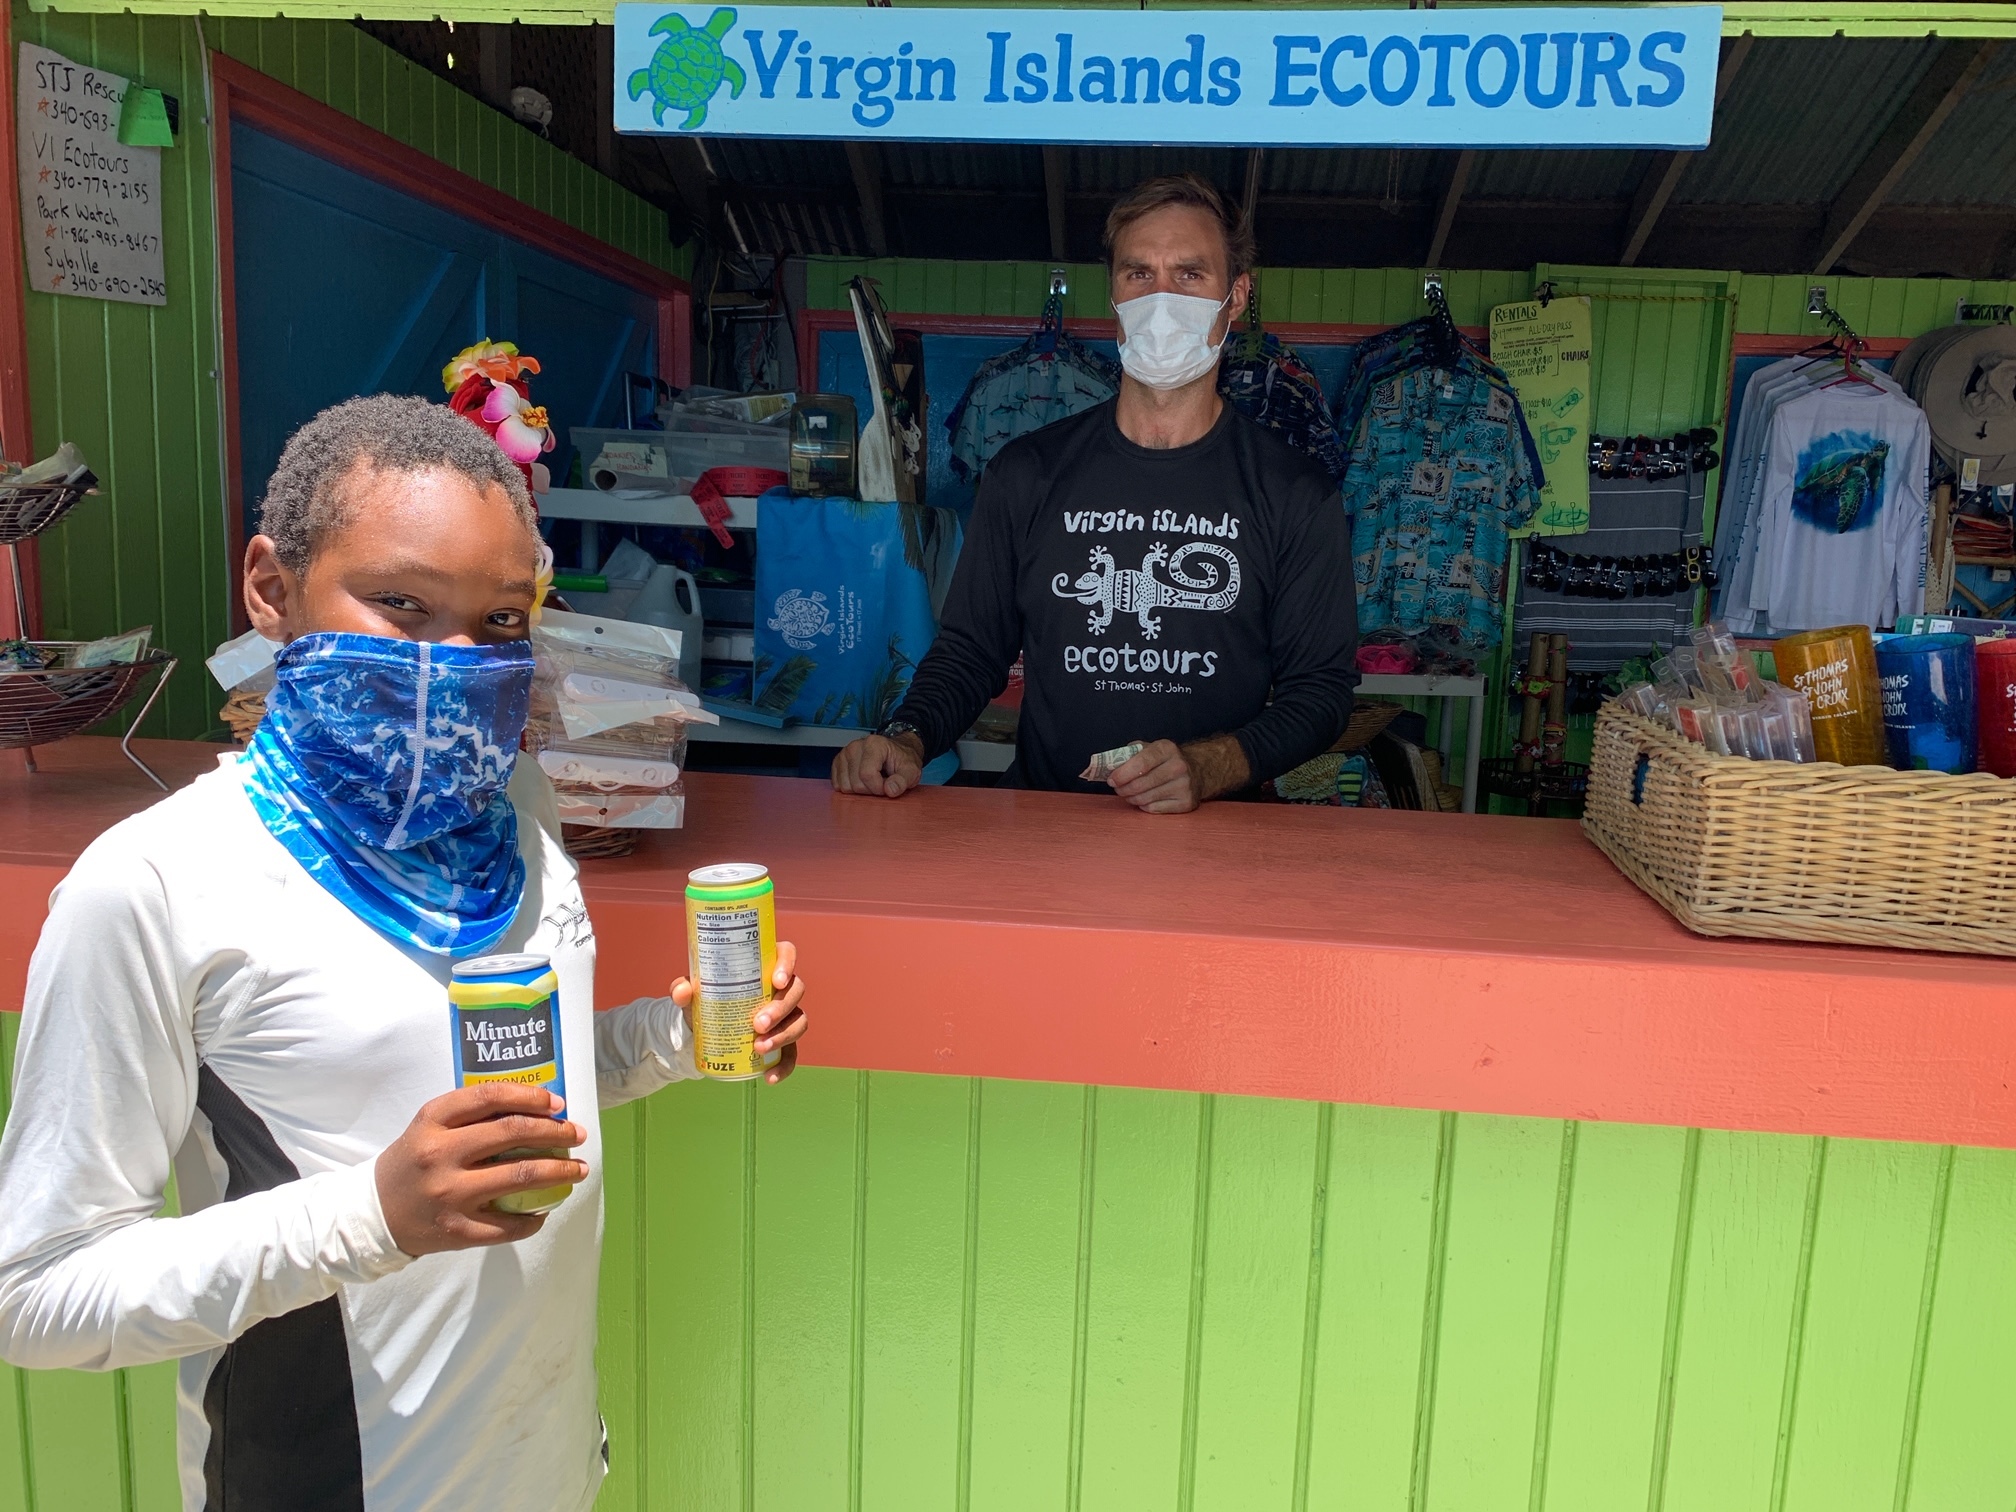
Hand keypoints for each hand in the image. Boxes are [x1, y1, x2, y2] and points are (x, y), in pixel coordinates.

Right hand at [374, 1084, 587, 1256]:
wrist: (373, 1214)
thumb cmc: (413, 1163)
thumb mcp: (430, 1128)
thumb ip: (472, 1116)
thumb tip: (536, 1108)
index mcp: (432, 1122)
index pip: (489, 1096)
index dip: (530, 1096)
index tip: (557, 1102)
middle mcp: (440, 1155)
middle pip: (513, 1133)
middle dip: (556, 1132)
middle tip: (577, 1134)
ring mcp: (450, 1195)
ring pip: (520, 1176)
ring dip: (560, 1172)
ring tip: (579, 1170)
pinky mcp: (457, 1230)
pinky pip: (509, 1225)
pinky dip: (536, 1218)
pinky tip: (546, 1209)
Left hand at [670, 940, 808, 1084]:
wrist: (704, 1029)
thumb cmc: (706, 999)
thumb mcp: (694, 992)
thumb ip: (683, 988)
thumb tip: (681, 992)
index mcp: (764, 967)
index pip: (786, 954)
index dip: (787, 963)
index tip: (775, 981)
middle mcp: (780, 990)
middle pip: (795, 990)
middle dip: (780, 1008)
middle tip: (757, 1024)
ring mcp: (786, 1016)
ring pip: (799, 1021)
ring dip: (783, 1036)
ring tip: (758, 1048)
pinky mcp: (784, 1041)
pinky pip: (792, 1053)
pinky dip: (784, 1066)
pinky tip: (769, 1077)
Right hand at [832, 733, 924, 797]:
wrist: (896, 752)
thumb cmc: (902, 761)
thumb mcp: (911, 771)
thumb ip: (903, 781)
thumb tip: (890, 790)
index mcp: (874, 744)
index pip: (867, 775)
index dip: (879, 788)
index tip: (888, 785)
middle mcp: (856, 746)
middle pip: (856, 783)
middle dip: (870, 790)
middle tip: (882, 782)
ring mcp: (844, 753)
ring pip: (845, 786)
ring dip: (861, 790)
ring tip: (872, 780)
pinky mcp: (838, 762)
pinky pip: (837, 784)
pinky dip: (850, 787)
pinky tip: (862, 780)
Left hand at [1109, 734, 1250, 812]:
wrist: (1198, 771)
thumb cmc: (1165, 760)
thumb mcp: (1150, 748)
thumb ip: (1129, 754)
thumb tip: (1108, 766)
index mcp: (1167, 749)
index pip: (1141, 763)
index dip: (1122, 774)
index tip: (1111, 780)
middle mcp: (1178, 766)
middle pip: (1141, 784)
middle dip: (1123, 789)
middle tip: (1118, 789)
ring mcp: (1184, 786)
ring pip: (1146, 799)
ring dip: (1132, 798)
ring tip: (1129, 794)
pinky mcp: (1187, 802)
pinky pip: (1154, 809)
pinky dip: (1144, 806)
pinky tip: (1145, 799)